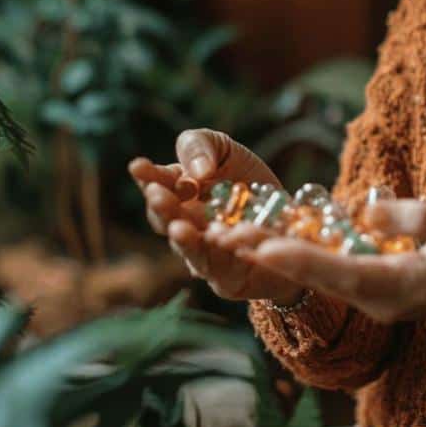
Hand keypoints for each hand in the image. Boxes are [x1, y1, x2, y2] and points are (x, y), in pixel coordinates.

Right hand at [127, 128, 303, 304]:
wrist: (287, 216)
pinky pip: (226, 271)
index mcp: (176, 194)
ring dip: (185, 241)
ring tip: (179, 228)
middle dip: (162, 209)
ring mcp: (204, 255)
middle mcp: (185, 228)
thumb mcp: (223, 149)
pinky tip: (226, 243)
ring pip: (192, 252)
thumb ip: (200, 147)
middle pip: (168, 222)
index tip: (138, 166)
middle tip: (157, 195)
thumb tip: (197, 172)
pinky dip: (226, 257)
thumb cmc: (244, 176)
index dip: (148, 177)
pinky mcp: (229, 279)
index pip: (157, 186)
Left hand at [239, 199, 425, 339]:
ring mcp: (379, 297)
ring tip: (230, 233)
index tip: (258, 244)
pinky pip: (333, 271)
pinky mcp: (380, 286)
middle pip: (315, 276)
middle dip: (268, 254)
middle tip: (220, 233)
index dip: (296, 256)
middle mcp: (382, 299)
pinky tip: (273, 237)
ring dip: (277, 255)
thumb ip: (420, 216)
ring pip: (318, 275)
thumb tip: (368, 211)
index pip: (337, 271)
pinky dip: (302, 255)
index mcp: (401, 286)